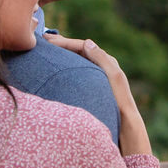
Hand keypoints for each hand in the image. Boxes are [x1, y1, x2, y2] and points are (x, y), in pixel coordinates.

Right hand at [44, 34, 150, 155]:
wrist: (125, 127)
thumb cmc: (120, 103)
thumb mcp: (114, 78)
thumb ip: (102, 59)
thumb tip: (87, 42)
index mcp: (108, 63)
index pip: (83, 46)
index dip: (65, 41)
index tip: (47, 40)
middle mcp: (102, 69)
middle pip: (78, 52)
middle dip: (60, 46)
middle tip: (41, 42)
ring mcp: (96, 80)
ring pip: (75, 62)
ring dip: (61, 56)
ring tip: (44, 53)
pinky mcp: (91, 92)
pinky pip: (75, 75)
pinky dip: (64, 69)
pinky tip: (54, 73)